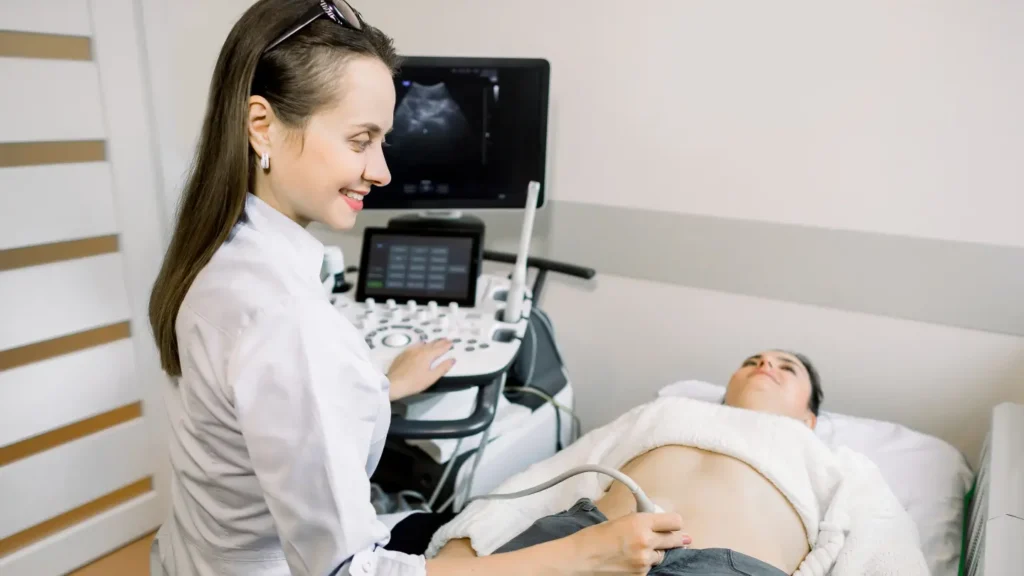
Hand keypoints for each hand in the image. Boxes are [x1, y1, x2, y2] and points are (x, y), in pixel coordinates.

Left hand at [386, 339, 455, 400]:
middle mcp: (419, 350)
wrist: (393, 384)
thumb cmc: (414, 383)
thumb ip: (442, 368)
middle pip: (432, 344)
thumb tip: (452, 359)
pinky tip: (419, 345)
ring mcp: (410, 351)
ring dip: (430, 342)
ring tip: (434, 341)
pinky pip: (414, 346)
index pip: (440, 348)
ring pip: (422, 344)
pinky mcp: (402, 354)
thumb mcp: (431, 378)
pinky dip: (420, 344)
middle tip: (446, 339)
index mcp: (428, 355)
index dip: (446, 345)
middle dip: (440, 342)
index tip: (451, 342)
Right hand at [567, 512, 689, 573]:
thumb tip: (653, 524)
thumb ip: (639, 522)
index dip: (675, 523)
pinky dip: (644, 564)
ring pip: (662, 555)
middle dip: (676, 539)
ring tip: (640, 549)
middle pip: (674, 540)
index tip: (675, 525)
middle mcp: (646, 541)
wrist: (579, 560)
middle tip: (682, 539)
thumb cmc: (593, 538)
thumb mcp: (618, 521)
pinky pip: (650, 567)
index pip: (675, 521)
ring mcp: (644, 561)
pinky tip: (631, 560)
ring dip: (656, 552)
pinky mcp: (640, 575)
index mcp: (640, 522)